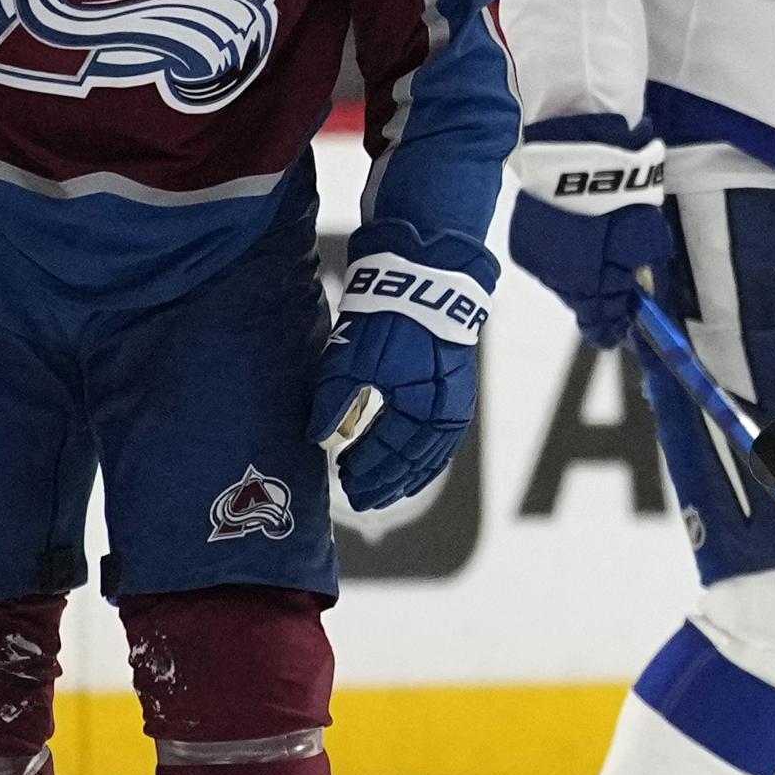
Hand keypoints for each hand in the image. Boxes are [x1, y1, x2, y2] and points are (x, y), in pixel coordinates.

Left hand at [311, 222, 493, 511]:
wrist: (429, 278)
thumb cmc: (387, 316)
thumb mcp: (351, 356)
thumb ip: (332, 400)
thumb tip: (316, 437)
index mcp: (419, 409)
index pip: (388, 453)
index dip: (365, 470)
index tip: (342, 481)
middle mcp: (444, 414)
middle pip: (413, 462)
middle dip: (386, 481)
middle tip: (359, 496)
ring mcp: (456, 404)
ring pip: (432, 456)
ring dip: (407, 474)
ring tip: (386, 487)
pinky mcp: (459, 391)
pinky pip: (443, 440)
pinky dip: (426, 457)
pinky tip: (412, 462)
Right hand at [509, 120, 674, 349]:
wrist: (579, 153)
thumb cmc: (619, 196)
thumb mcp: (645, 239)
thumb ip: (641, 274)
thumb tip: (644, 296)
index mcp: (585, 283)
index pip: (597, 321)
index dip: (610, 329)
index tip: (619, 334)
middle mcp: (555, 278)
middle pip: (578, 302)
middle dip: (597, 301)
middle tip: (615, 299)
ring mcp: (534, 260)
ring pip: (560, 281)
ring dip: (578, 278)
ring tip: (595, 263)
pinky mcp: (522, 241)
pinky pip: (546, 261)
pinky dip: (561, 258)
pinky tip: (574, 244)